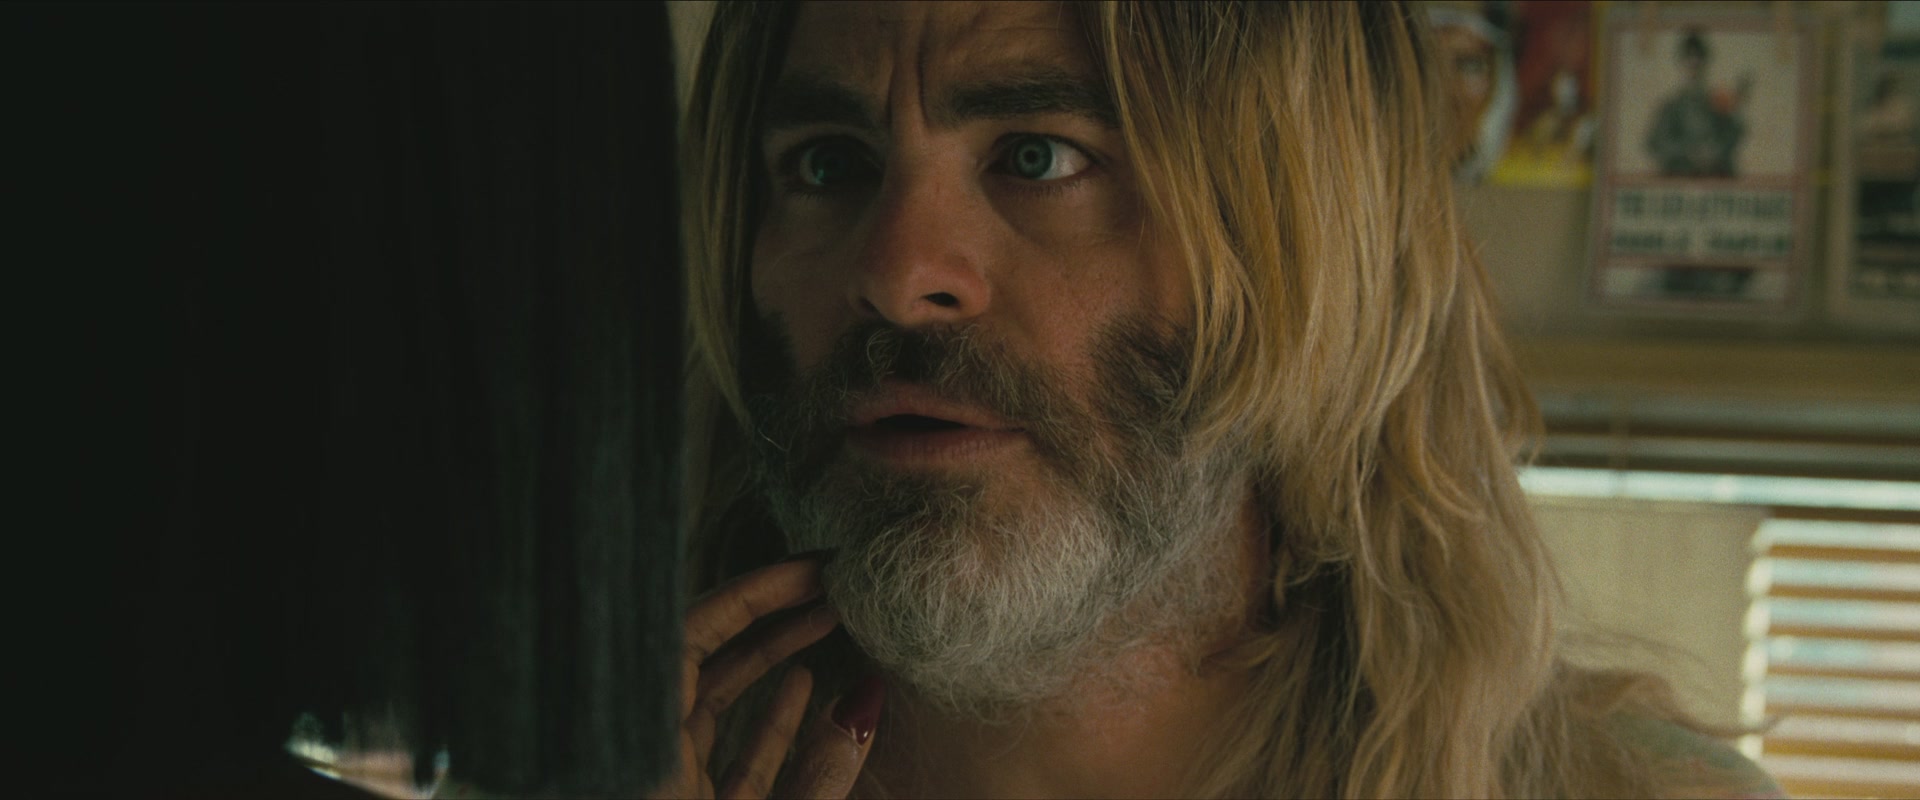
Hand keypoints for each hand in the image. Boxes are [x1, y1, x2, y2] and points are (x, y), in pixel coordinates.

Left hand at [652, 557, 883, 798]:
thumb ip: (816, 776)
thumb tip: (864, 703)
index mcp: (649, 751)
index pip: (686, 639)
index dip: (747, 596)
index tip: (806, 571)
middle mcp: (649, 757)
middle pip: (698, 657)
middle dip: (762, 612)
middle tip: (821, 578)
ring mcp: (668, 785)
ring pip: (713, 701)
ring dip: (769, 658)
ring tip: (825, 618)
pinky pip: (725, 753)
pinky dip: (766, 719)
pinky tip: (803, 684)